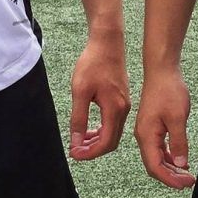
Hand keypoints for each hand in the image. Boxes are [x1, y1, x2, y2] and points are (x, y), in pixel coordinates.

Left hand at [68, 30, 130, 160]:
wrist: (107, 43)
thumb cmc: (93, 63)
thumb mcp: (80, 91)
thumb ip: (78, 118)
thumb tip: (76, 141)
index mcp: (115, 109)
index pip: (105, 143)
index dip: (89, 153)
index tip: (74, 154)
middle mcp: (123, 110)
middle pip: (111, 142)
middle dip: (93, 150)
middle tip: (75, 151)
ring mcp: (124, 105)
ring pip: (112, 133)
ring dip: (97, 141)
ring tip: (79, 142)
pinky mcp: (121, 100)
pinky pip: (113, 123)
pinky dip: (101, 131)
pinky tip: (88, 129)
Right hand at [134, 67, 195, 187]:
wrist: (162, 71)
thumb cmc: (168, 90)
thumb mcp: (178, 118)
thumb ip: (179, 142)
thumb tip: (181, 164)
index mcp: (146, 135)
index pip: (155, 167)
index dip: (170, 179)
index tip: (185, 184)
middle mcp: (143, 136)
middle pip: (154, 165)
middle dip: (171, 177)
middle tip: (189, 182)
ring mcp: (147, 131)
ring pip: (156, 158)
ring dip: (171, 168)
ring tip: (186, 174)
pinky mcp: (152, 127)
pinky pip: (158, 148)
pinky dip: (169, 157)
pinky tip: (180, 159)